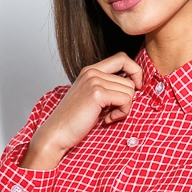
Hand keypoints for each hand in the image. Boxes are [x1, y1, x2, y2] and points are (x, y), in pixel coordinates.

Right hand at [20, 52, 142, 169]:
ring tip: (108, 116)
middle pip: (130, 79)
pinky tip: (107, 120)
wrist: (57, 133)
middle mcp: (92, 72)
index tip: (135, 89)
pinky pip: (126, 100)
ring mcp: (94, 81)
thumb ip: (108, 88)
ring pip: (130, 91)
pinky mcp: (97, 93)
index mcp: (90, 70)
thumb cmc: (74, 121)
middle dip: (127, 100)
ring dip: (124, 108)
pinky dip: (121, 113)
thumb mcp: (91, 98)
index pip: (122, 58)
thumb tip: (134, 88)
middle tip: (113, 112)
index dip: (135, 71)